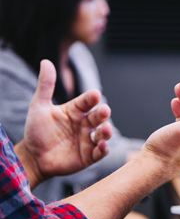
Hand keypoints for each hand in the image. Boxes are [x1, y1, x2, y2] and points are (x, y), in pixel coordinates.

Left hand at [15, 60, 112, 188]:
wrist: (33, 157)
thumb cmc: (36, 131)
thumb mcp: (39, 106)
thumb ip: (45, 85)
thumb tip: (46, 61)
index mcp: (75, 111)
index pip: (87, 101)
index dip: (91, 98)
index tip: (95, 94)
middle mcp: (84, 124)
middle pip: (98, 117)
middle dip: (103, 113)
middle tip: (104, 110)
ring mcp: (88, 140)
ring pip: (103, 134)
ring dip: (107, 131)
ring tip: (106, 129)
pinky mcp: (89, 156)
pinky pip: (100, 152)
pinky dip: (103, 149)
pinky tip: (102, 145)